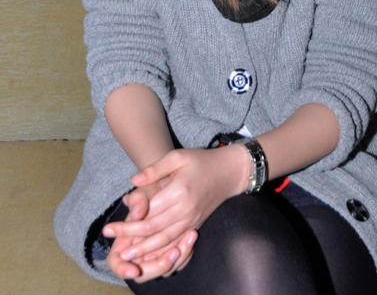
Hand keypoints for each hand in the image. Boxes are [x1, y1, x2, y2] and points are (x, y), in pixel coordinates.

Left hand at [103, 145, 250, 266]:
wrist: (228, 173)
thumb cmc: (201, 161)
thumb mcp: (177, 157)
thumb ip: (155, 169)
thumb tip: (133, 180)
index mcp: (179, 191)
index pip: (148, 212)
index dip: (127, 223)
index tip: (109, 227)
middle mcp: (185, 210)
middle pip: (153, 229)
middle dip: (130, 238)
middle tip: (111, 243)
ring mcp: (191, 220)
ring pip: (164, 240)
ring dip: (143, 250)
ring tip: (125, 255)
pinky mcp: (195, 225)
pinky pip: (176, 243)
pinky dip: (161, 252)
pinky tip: (148, 256)